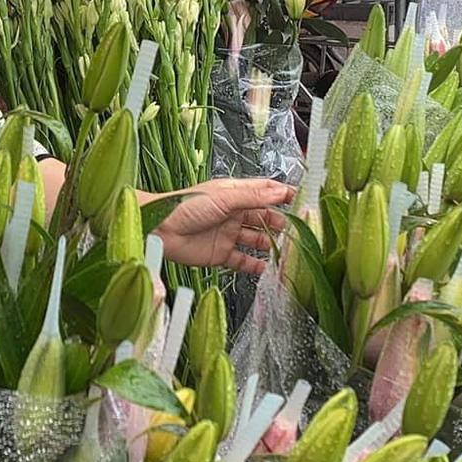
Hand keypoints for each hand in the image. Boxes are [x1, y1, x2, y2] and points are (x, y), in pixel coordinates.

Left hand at [150, 178, 294, 274]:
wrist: (159, 230)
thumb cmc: (185, 206)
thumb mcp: (223, 197)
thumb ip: (253, 197)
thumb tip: (280, 191)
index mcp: (234, 193)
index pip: (265, 191)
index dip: (283, 195)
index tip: (302, 201)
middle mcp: (233, 213)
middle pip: (264, 217)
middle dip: (281, 223)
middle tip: (298, 232)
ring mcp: (228, 234)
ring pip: (256, 239)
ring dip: (271, 245)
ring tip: (287, 253)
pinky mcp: (220, 254)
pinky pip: (243, 260)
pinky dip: (255, 266)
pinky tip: (268, 270)